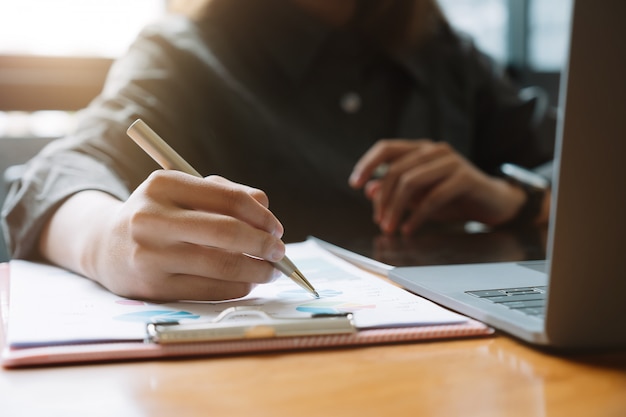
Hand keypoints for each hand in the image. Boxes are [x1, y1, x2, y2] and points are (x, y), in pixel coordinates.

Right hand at [39, 171, 285, 300]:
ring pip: (221, 265)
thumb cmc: (159, 215)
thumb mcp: (184, 192)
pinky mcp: (152, 287)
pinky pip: (208, 290)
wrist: (105, 246)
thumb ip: (226, 193)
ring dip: (256, 270)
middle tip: (279, 252)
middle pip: (226, 232)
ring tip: (269, 271)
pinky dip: (237, 287)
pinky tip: (247, 283)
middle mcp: (152, 218)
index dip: (261, 216)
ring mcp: (150, 254)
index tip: (277, 229)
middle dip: (263, 244)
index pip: (228, 198)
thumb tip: (266, 209)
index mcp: (164, 184)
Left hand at [349, 139, 525, 234]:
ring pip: (411, 182)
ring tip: (390, 227)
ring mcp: (451, 162)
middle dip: (383, 198)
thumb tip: (369, 190)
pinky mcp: (465, 178)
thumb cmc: (454, 197)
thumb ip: (396, 190)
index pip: (387, 148)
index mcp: (421, 149)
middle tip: (378, 221)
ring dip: (396, 208)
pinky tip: (409, 229)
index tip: (354, 184)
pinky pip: (433, 197)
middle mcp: (435, 150)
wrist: (493, 203)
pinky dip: (417, 216)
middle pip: (396, 169)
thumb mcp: (420, 195)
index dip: (368, 164)